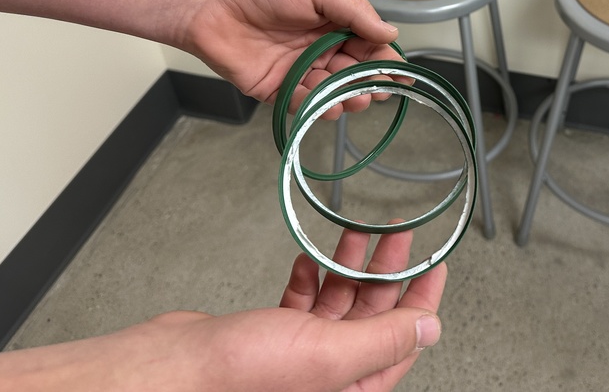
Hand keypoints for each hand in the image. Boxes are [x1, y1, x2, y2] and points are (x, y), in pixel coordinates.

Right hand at [0, 229, 445, 391]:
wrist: (173, 367)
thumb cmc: (237, 373)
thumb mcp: (327, 354)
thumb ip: (381, 341)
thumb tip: (429, 329)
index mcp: (349, 386)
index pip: (402, 341)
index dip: (423, 300)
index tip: (434, 263)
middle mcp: (328, 373)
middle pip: (372, 315)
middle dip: (387, 271)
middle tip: (398, 233)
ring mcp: (299, 353)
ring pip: (340, 303)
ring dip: (350, 266)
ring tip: (362, 232)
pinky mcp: (271, 334)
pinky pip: (305, 301)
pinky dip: (312, 276)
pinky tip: (314, 258)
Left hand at [181, 0, 401, 116]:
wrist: (210, 3)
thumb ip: (354, 12)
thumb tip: (391, 33)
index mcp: (333, 22)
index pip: (369, 45)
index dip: (386, 60)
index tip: (401, 74)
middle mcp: (320, 48)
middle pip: (355, 73)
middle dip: (370, 83)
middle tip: (378, 90)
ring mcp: (299, 70)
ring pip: (333, 92)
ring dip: (348, 98)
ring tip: (355, 99)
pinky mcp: (277, 90)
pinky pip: (303, 103)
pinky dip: (317, 106)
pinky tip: (328, 105)